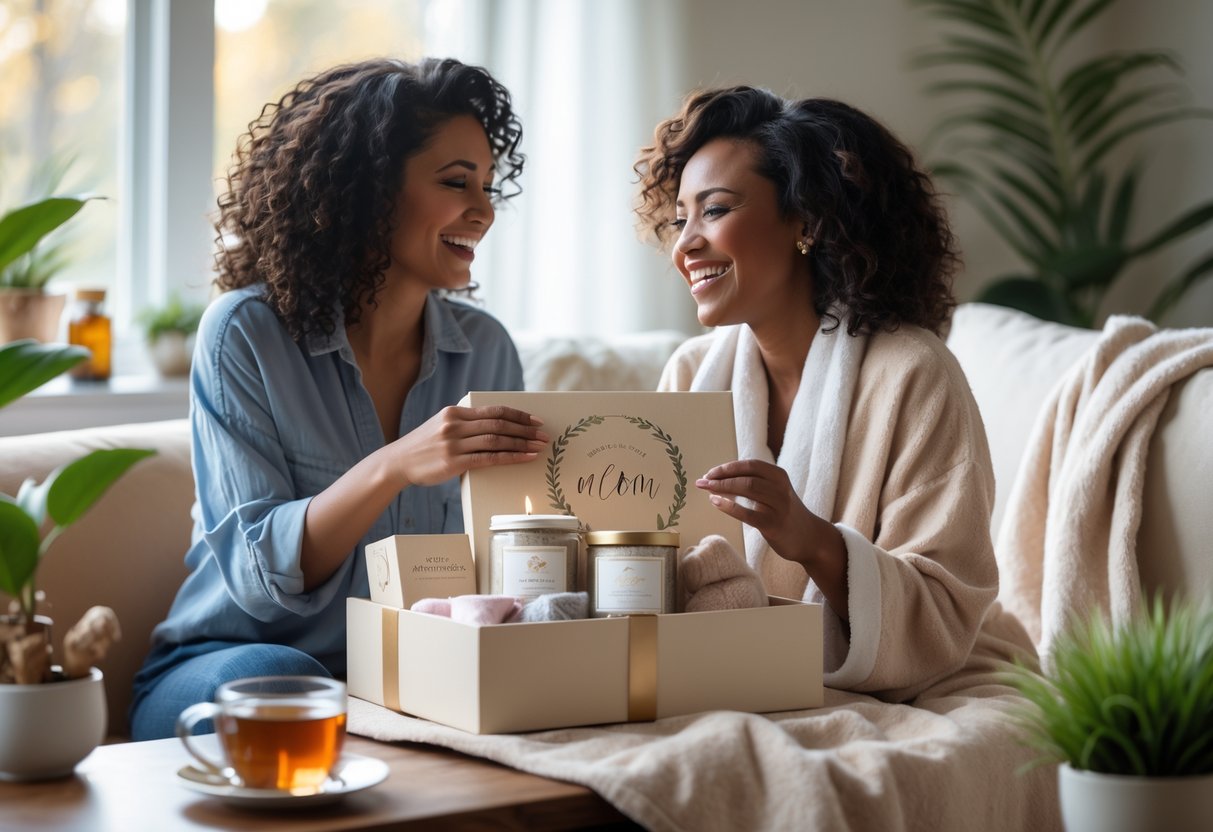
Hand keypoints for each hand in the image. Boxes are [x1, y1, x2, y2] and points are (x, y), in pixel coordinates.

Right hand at [390, 405, 548, 486]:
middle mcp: (455, 425)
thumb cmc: (424, 447)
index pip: (493, 410)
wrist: (397, 462)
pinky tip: (524, 457)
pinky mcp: (453, 462)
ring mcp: (453, 444)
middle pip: (498, 424)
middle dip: (525, 429)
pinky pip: (488, 458)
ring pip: (496, 440)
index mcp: (454, 413)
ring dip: (521, 443)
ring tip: (538, 446)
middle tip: (544, 434)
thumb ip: (465, 424)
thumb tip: (496, 426)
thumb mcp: (441, 426)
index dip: (517, 415)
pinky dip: (510, 457)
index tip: (535, 420)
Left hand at [697, 458, 848, 616]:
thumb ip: (756, 483)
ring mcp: (778, 506)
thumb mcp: (776, 492)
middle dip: (720, 478)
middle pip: (746, 477)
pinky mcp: (773, 524)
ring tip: (706, 490)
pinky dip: (729, 506)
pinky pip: (747, 513)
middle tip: (702, 481)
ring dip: (722, 488)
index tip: (711, 473)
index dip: (728, 467)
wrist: (809, 538)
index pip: (750, 465)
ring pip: (746, 490)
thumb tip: (722, 478)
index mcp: (779, 476)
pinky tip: (716, 502)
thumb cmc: (785, 513)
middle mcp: (780, 488)